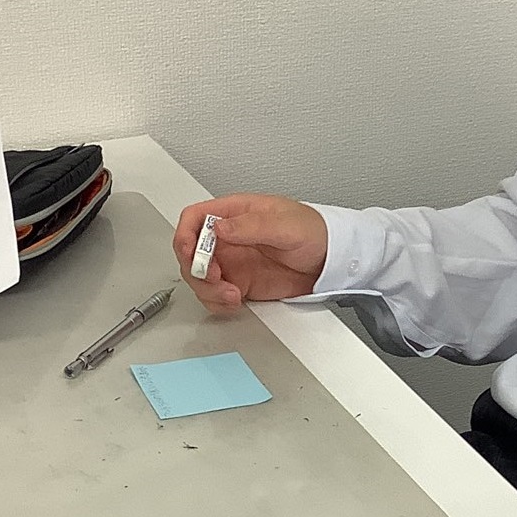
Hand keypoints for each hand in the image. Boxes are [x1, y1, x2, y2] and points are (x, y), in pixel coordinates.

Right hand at [171, 194, 327, 312]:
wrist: (331, 260)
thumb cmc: (314, 232)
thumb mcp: (286, 224)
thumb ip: (252, 225)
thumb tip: (220, 228)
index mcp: (235, 214)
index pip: (195, 218)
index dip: (185, 235)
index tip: (190, 253)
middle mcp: (229, 238)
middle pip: (190, 252)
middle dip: (196, 269)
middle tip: (215, 278)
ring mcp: (232, 262)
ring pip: (199, 277)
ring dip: (208, 290)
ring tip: (232, 295)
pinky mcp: (240, 283)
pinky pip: (215, 295)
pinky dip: (218, 302)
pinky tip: (235, 301)